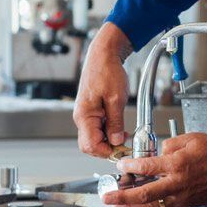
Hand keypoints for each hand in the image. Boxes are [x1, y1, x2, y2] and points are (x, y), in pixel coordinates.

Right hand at [73, 22, 132, 157]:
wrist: (104, 55)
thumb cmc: (107, 71)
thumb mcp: (116, 99)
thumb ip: (115, 122)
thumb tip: (117, 141)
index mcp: (84, 116)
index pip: (91, 146)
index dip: (107, 151)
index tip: (123, 149)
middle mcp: (82, 118)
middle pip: (90, 145)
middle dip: (107, 149)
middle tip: (124, 145)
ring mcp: (86, 115)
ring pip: (95, 139)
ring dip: (109, 141)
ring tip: (124, 135)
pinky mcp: (92, 112)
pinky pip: (98, 129)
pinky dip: (109, 132)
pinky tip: (120, 129)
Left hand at [103, 133, 206, 206]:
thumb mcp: (192, 138)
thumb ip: (170, 144)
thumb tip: (158, 153)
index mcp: (177, 164)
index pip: (146, 167)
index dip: (129, 166)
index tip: (120, 165)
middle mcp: (177, 183)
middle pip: (143, 194)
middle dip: (121, 196)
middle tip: (107, 196)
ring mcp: (181, 197)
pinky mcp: (186, 204)